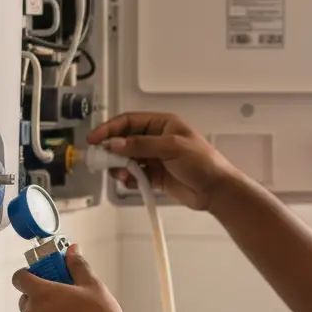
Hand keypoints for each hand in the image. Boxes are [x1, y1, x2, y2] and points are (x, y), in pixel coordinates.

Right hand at [87, 112, 237, 211]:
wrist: (216, 191)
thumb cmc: (202, 163)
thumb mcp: (172, 148)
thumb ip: (141, 145)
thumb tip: (115, 143)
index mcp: (162, 124)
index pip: (129, 121)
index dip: (110, 128)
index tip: (95, 139)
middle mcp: (156, 139)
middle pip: (125, 140)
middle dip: (112, 149)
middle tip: (100, 159)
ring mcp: (155, 158)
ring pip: (127, 159)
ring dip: (119, 166)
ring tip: (120, 174)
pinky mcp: (155, 176)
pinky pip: (134, 174)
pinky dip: (128, 178)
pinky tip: (130, 182)